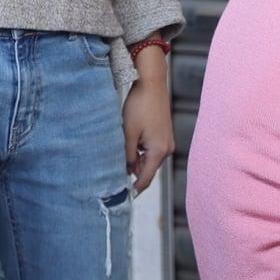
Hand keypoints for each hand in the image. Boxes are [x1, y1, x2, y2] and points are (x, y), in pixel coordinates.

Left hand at [121, 54, 172, 194]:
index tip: (121, 196)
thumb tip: (126, 172)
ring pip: (148, 159)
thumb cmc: (140, 106)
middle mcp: (166, 149)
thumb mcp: (128, 133)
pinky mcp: (164, 134)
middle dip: (132, 172)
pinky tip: (129, 140)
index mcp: (158, 151)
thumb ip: (127, 155)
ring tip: (121, 149)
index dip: (133, 189)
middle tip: (112, 173)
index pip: (145, 179)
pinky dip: (140, 150)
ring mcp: (167, 142)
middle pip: (146, 170)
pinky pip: (151, 150)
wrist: (151, 83)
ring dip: (135, 159)